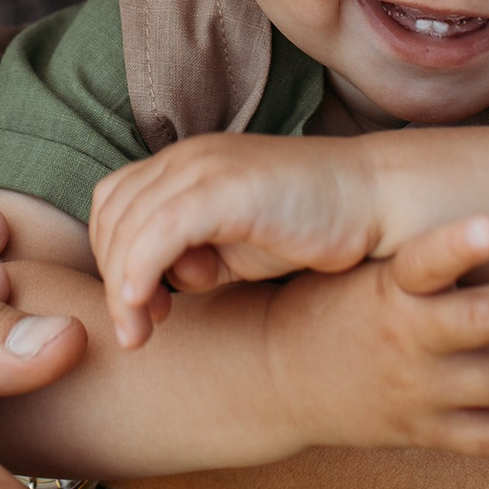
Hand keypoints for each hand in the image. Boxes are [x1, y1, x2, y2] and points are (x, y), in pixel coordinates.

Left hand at [89, 133, 383, 346]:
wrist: (376, 200)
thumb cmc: (313, 225)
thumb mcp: (237, 247)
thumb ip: (191, 260)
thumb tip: (151, 288)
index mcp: (186, 164)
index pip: (114, 204)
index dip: (112, 258)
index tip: (140, 307)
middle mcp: (188, 157)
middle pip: (112, 217)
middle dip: (112, 280)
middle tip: (138, 328)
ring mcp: (205, 168)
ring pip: (127, 228)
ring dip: (122, 288)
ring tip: (143, 331)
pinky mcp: (226, 189)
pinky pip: (158, 233)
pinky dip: (140, 274)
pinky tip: (149, 311)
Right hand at [263, 216, 488, 459]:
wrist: (274, 378)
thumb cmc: (330, 301)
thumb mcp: (358, 262)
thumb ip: (420, 246)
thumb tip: (481, 175)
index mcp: (387, 288)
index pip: (423, 263)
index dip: (458, 246)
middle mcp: (404, 340)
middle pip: (486, 323)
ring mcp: (418, 391)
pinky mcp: (426, 431)